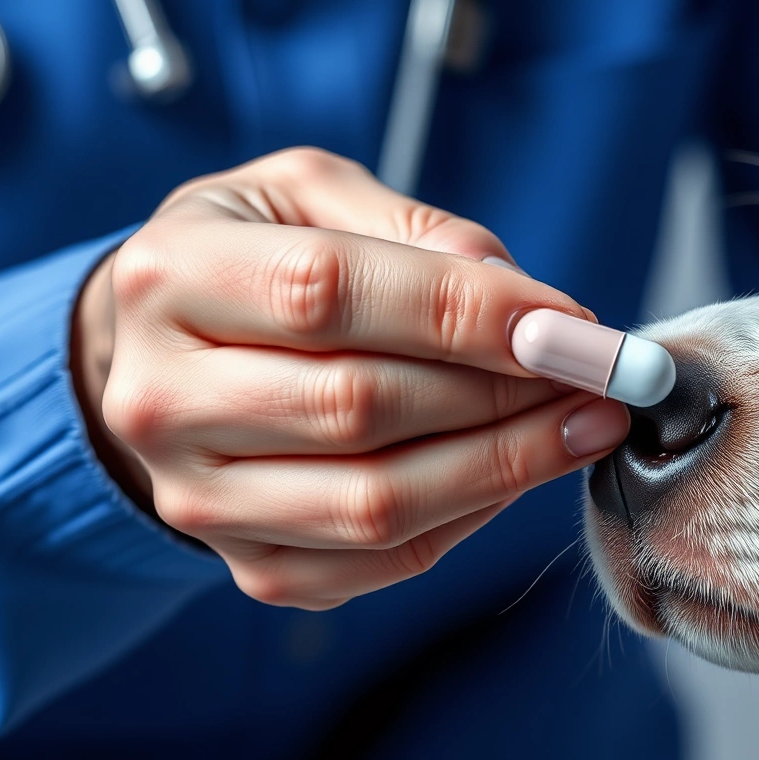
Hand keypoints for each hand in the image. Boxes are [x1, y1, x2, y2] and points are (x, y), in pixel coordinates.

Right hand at [71, 147, 630, 608]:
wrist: (161, 356)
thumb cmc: (255, 257)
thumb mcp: (309, 193)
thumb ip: (414, 228)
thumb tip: (521, 295)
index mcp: (167, 277)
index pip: (327, 294)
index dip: (464, 312)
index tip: (570, 320)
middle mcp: (159, 398)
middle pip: (359, 406)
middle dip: (505, 392)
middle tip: (599, 374)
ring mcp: (196, 497)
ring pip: (376, 501)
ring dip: (507, 464)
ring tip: (588, 422)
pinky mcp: (248, 566)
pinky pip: (382, 560)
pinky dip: (472, 517)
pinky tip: (520, 469)